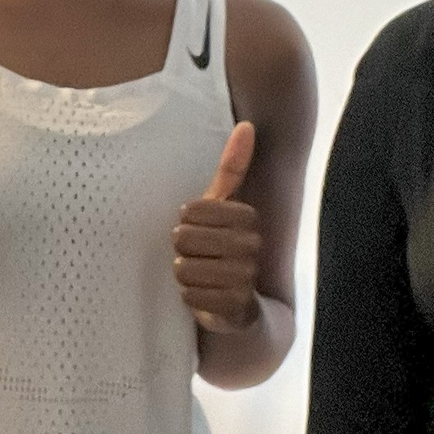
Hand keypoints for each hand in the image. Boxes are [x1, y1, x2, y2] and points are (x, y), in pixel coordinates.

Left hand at [173, 121, 261, 332]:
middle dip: (181, 249)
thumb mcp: (222, 209)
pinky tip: (200, 294)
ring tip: (197, 274)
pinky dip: (188, 297)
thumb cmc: (222, 247)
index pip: (193, 210)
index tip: (193, 228)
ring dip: (183, 274)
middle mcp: (253, 247)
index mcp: (248, 219)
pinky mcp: (237, 308)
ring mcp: (247, 278)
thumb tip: (247, 125)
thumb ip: (232, 169)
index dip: (184, 221)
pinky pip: (192, 297)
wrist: (238, 305)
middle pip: (185, 239)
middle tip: (192, 255)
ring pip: (185, 269)